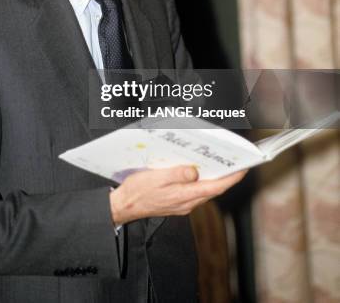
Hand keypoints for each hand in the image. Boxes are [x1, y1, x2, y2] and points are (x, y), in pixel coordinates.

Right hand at [109, 165, 246, 224]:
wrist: (124, 206)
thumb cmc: (137, 192)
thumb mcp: (156, 178)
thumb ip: (177, 174)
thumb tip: (194, 171)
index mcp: (184, 196)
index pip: (215, 187)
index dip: (232, 178)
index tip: (244, 168)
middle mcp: (187, 203)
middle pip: (213, 189)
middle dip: (226, 176)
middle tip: (235, 161)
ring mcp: (182, 204)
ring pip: (204, 190)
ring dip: (213, 178)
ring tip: (219, 163)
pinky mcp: (177, 202)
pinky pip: (194, 191)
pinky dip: (200, 181)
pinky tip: (196, 171)